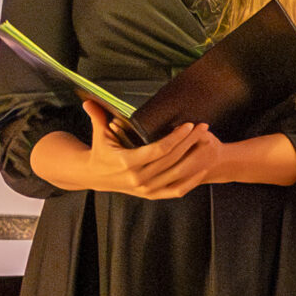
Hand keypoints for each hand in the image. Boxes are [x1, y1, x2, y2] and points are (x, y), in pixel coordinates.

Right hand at [60, 101, 223, 198]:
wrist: (95, 177)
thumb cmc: (101, 151)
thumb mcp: (99, 134)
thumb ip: (98, 117)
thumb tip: (89, 100)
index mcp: (126, 162)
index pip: (158, 150)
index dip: (176, 137)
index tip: (188, 125)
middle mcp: (137, 178)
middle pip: (171, 159)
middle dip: (190, 142)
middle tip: (203, 127)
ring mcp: (145, 189)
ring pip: (177, 174)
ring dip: (195, 157)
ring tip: (207, 141)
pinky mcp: (151, 195)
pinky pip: (176, 190)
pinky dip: (190, 180)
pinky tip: (202, 168)